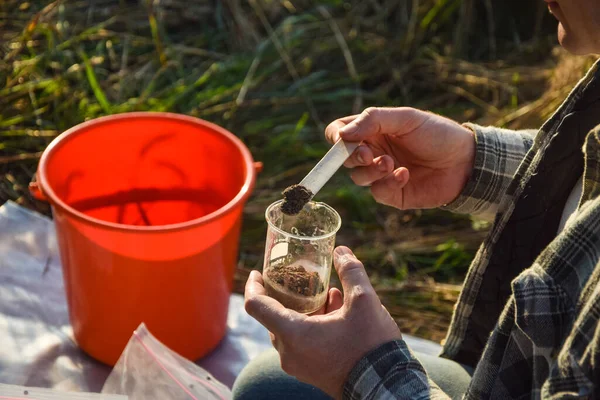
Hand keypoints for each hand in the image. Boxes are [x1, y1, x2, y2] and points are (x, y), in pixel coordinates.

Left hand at [244, 246, 400, 398]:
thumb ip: (351, 272)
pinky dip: (311, 325)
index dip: (253, 285)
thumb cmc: (370, 346)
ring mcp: (298, 365)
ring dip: (305, 309)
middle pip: (275, 316)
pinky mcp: (310, 372)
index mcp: (293, 333)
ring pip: (290, 329)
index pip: (256, 305)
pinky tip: (336, 313)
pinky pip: (301, 343)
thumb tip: (341, 252)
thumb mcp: (364, 301)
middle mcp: (289, 352)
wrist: (384, 386)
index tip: (259, 273)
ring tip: (331, 295)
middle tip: (303, 279)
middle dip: (288, 295)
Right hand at [325, 107, 475, 209]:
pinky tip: (405, 174)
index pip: (339, 133)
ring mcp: (381, 174)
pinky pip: (377, 192)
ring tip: (392, 164)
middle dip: (353, 156)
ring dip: (372, 171)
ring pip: (358, 177)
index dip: (336, 136)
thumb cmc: (437, 133)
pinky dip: (388, 183)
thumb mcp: (406, 118)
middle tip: (369, 154)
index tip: (343, 139)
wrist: (466, 161)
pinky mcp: (392, 194)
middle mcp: (373, 151)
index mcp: (373, 130)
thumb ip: (373, 120)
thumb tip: (342, 134)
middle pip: (344, 158)